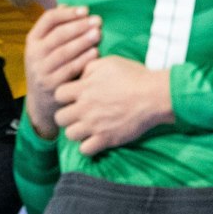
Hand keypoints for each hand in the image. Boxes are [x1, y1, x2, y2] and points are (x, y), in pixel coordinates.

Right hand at [24, 5, 101, 138]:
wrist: (41, 101)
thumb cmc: (49, 66)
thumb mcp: (45, 47)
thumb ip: (56, 28)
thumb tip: (68, 5)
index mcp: (32, 40)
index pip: (48, 20)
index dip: (68, 13)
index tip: (86, 10)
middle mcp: (34, 54)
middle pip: (58, 35)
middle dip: (79, 26)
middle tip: (97, 21)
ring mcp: (41, 71)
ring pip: (63, 52)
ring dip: (82, 41)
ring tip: (98, 34)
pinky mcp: (52, 85)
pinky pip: (69, 70)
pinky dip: (83, 60)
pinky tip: (95, 53)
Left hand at [54, 57, 172, 155]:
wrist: (155, 95)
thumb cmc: (134, 76)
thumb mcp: (108, 63)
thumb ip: (88, 68)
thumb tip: (79, 77)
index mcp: (83, 88)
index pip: (58, 95)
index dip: (64, 95)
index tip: (74, 96)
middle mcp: (85, 108)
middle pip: (59, 117)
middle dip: (66, 115)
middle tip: (77, 113)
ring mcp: (95, 125)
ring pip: (69, 135)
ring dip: (75, 131)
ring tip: (85, 127)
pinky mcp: (107, 139)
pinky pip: (85, 150)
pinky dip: (87, 146)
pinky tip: (94, 139)